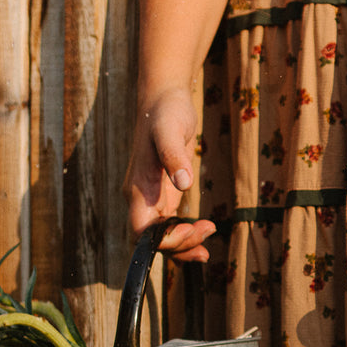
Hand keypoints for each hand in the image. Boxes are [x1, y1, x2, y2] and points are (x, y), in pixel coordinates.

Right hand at [123, 84, 215, 262]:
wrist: (163, 100)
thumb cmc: (165, 112)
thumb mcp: (171, 130)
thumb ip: (174, 156)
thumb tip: (183, 183)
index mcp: (138, 187)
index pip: (142, 230)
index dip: (165, 240)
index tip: (192, 227)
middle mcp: (141, 198)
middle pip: (152, 240)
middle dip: (179, 246)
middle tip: (209, 231)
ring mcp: (151, 199)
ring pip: (161, 237)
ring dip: (183, 245)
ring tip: (208, 242)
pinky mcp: (163, 196)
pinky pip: (169, 226)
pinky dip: (185, 236)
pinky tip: (204, 232)